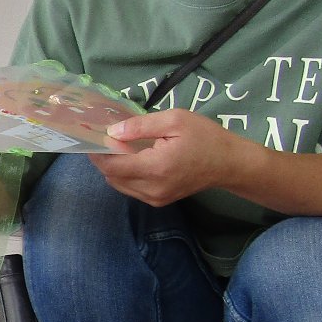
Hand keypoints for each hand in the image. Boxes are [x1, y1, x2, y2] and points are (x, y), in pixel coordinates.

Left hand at [93, 109, 255, 206]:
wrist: (229, 163)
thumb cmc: (205, 137)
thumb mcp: (175, 120)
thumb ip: (140, 126)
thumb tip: (113, 132)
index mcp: (155, 167)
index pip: (112, 166)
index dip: (97, 153)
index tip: (92, 138)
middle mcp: (152, 188)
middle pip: (111, 177)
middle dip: (103, 159)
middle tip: (103, 140)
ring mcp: (155, 198)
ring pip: (119, 185)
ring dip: (113, 168)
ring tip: (117, 148)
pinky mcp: (159, 201)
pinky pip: (131, 189)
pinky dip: (125, 175)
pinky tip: (131, 159)